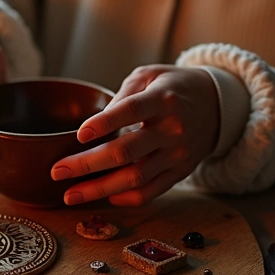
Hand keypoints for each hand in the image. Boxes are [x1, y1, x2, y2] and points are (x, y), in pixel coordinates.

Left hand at [51, 65, 218, 205]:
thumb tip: (94, 126)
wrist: (217, 104)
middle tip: (57, 171)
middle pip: (126, 152)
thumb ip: (122, 97)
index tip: (79, 135)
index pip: (131, 111)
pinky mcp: (181, 172)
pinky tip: (105, 197)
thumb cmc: (172, 87)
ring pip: (135, 178)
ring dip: (99, 189)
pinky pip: (152, 192)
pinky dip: (126, 198)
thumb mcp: (149, 76)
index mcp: (163, 99)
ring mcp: (178, 154)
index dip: (105, 123)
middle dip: (87, 164)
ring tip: (70, 195)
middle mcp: (172, 129)